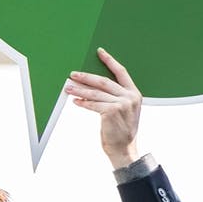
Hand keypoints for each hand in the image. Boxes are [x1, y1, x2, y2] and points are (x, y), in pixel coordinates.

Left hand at [64, 47, 143, 170]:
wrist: (124, 149)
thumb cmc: (121, 131)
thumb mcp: (125, 110)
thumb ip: (116, 97)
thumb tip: (94, 86)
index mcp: (134, 93)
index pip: (121, 72)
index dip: (109, 61)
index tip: (100, 52)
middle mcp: (130, 97)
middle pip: (104, 81)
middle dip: (86, 77)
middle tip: (73, 74)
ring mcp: (121, 104)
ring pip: (96, 93)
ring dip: (80, 90)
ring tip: (68, 88)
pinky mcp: (111, 112)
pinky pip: (93, 104)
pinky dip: (83, 102)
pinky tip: (75, 101)